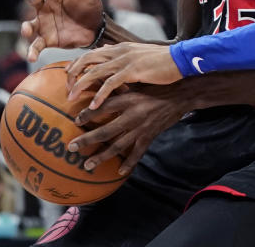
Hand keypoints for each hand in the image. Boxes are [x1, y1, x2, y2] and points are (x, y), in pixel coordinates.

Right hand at [21, 0, 103, 61]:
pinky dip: (31, 51)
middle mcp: (46, 8)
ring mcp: (44, 24)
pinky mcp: (47, 39)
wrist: (95, 28)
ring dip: (26, 27)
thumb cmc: (89, 7)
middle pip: (32, 1)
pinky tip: (30, 58)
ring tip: (27, 30)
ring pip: (30, 24)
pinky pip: (36, 45)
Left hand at [66, 43, 181, 109]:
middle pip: (87, 61)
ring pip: (94, 73)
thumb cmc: (163, 60)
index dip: (77, 64)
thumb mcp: (139, 55)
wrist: (180, 59)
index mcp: (120, 48)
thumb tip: (110, 55)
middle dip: (73, 75)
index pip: (91, 53)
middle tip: (66, 90)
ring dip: (80, 87)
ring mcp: (125, 61)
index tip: (68, 77)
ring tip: (71, 100)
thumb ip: (123, 56)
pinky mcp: (133, 71)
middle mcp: (119, 52)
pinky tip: (93, 106)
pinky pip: (110, 84)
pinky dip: (99, 95)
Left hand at [68, 84, 186, 174]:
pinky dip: (129, 163)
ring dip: (101, 156)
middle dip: (87, 141)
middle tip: (71, 147)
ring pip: (118, 146)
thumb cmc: (159, 85)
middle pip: (105, 131)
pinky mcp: (150, 136)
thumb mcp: (138, 82)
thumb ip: (121, 87)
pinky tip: (120, 171)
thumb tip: (101, 86)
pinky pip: (137, 153)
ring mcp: (141, 128)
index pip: (102, 108)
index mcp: (128, 99)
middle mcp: (132, 115)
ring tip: (88, 164)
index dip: (87, 115)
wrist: (183, 94)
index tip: (76, 120)